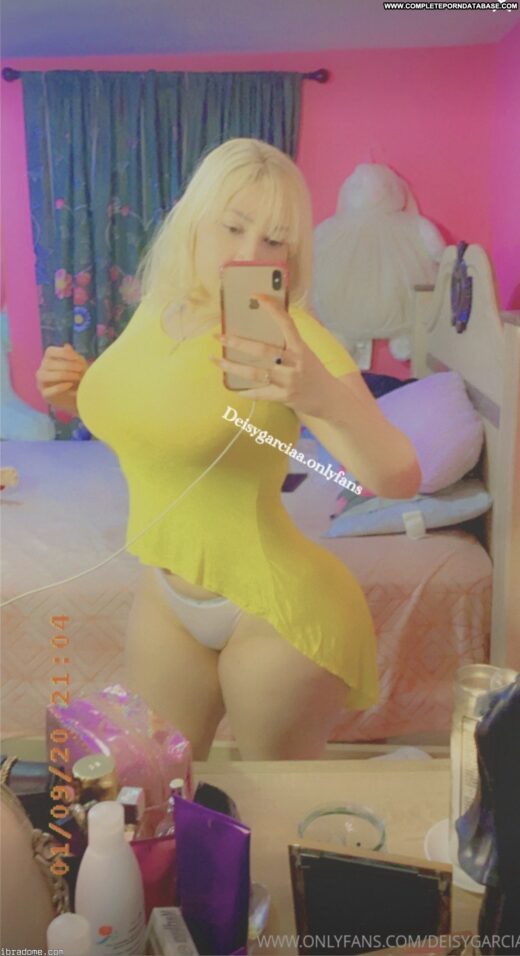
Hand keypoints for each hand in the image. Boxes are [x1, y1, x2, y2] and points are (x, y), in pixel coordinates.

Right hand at [36, 344, 87, 411]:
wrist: (79, 396)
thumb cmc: (78, 376)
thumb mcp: (79, 365)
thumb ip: (74, 357)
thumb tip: (67, 346)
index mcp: (49, 359)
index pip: (50, 351)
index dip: (62, 353)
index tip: (76, 357)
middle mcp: (43, 369)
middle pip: (48, 363)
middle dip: (66, 365)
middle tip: (80, 368)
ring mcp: (42, 382)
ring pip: (44, 375)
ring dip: (62, 375)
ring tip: (77, 376)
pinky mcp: (46, 395)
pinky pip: (48, 391)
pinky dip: (59, 387)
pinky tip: (70, 385)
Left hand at [210, 295, 332, 416]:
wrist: (330, 398)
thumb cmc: (312, 371)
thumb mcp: (305, 352)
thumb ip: (288, 341)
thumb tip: (261, 326)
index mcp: (300, 347)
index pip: (286, 323)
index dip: (272, 308)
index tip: (256, 295)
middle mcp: (295, 363)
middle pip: (263, 350)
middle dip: (238, 342)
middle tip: (220, 336)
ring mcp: (289, 381)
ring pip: (255, 372)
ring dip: (232, 366)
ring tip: (216, 360)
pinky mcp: (284, 397)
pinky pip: (259, 393)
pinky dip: (244, 391)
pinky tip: (232, 387)